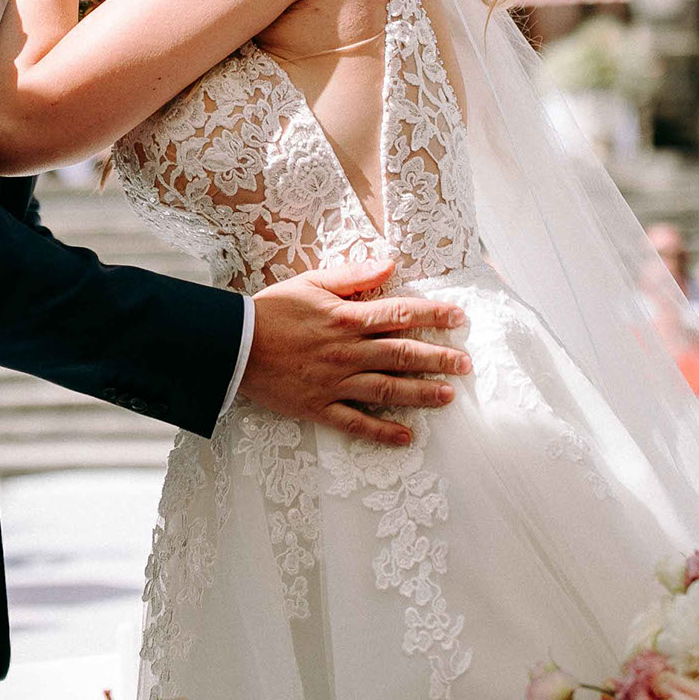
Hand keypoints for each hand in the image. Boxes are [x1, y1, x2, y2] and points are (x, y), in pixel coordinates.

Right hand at [238, 260, 471, 447]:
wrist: (232, 345)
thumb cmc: (271, 310)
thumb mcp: (311, 282)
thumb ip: (353, 275)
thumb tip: (390, 263)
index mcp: (346, 318)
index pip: (400, 314)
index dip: (433, 315)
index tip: (459, 318)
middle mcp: (346, 352)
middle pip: (402, 354)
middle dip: (439, 359)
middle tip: (466, 364)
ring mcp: (334, 382)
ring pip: (387, 389)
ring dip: (421, 393)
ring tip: (448, 396)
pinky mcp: (319, 407)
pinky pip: (356, 423)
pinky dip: (383, 432)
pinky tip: (407, 437)